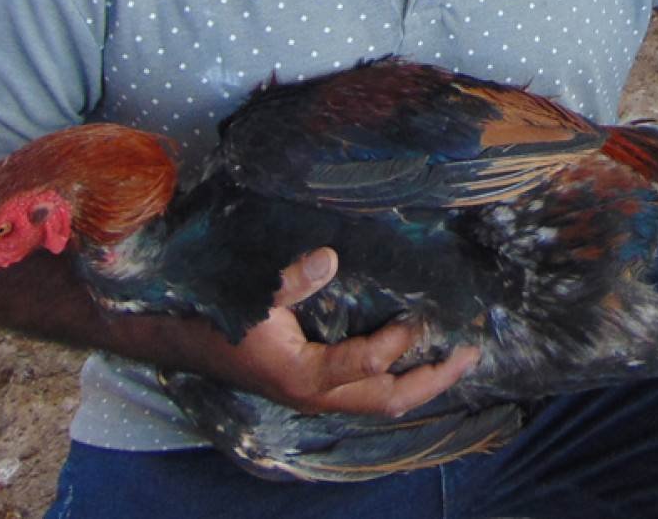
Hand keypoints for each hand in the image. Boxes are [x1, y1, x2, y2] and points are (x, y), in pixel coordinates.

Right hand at [199, 247, 479, 416]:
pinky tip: (418, 357)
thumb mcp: (254, 296)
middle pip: (389, 398)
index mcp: (306, 376)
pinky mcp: (320, 386)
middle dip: (434, 378)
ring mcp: (322, 395)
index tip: (419, 316)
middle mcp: (320, 395)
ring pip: (382, 401)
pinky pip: (369, 393)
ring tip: (458, 359)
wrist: (186, 344)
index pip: (368, 367)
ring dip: (422, 381)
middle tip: (472, 353)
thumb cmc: (219, 320)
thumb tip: (331, 256)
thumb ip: (293, 279)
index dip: (398, 343)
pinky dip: (399, 378)